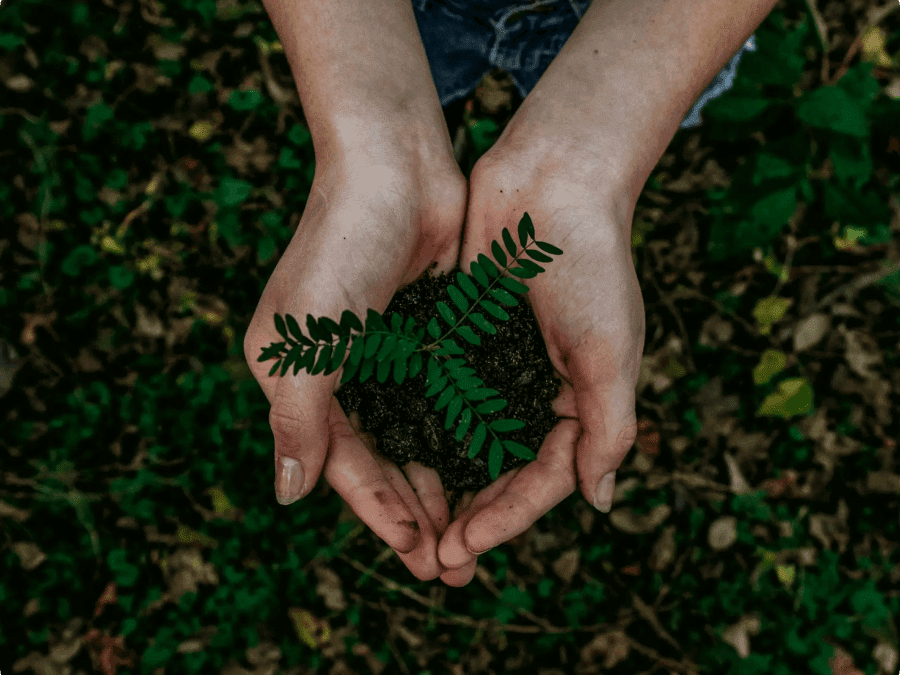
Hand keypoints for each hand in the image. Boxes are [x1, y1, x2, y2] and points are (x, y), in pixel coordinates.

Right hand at [244, 149, 470, 581]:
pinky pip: (442, 400)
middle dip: (412, 511)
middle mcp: (337, 372)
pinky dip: (459, 436)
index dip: (376, 509)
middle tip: (452, 563)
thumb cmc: (340, 245)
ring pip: (413, 437)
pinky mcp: (424, 335)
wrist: (394, 166)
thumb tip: (287, 495)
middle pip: (378, 459)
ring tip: (472, 530)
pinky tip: (486, 468)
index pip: (338, 461)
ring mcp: (383, 354)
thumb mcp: (305, 337)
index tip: (417, 550)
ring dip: (439, 483)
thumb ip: (297, 418)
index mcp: (296, 376)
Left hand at [436, 144, 645, 583]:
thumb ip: (608, 427)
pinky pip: (439, 395)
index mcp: (579, 402)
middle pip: (501, 472)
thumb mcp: (610, 351)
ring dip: (443, 485)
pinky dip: (421, 428)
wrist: (551, 182)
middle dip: (472, 516)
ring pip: (465, 442)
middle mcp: (536, 392)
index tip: (465, 546)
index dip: (507, 518)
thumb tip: (599, 502)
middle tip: (434, 559)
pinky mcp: (461, 339)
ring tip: (411, 526)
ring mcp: (496, 367)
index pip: (543, 479)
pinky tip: (392, 457)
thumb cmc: (591, 264)